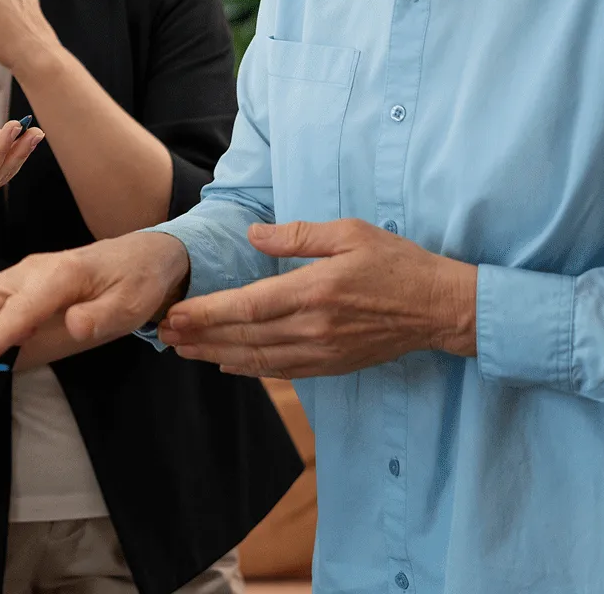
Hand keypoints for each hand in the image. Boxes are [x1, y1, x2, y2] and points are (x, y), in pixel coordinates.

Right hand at [0, 231, 191, 360]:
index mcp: (62, 275)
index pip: (19, 308)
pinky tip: (30, 330)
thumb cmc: (137, 282)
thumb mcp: (132, 306)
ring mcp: (24, 272)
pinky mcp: (23, 280)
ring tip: (28, 338)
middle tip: (21, 347)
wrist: (142, 255)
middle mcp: (33, 269)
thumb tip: (73, 327)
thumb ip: (102, 317)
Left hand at [157, 218, 477, 377]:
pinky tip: (227, 363)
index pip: (247, 307)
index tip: (174, 314)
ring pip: (259, 359)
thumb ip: (297, 235)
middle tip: (163, 334)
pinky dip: (250, 369)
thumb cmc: (396, 263)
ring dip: (216, 355)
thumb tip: (253, 236)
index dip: (206, 313)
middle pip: (244, 338)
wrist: (441, 308)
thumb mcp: (349, 232)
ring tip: (183, 349)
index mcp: (314, 291)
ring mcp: (324, 351)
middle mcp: (314, 327)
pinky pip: (283, 371)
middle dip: (199, 337)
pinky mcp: (333, 364)